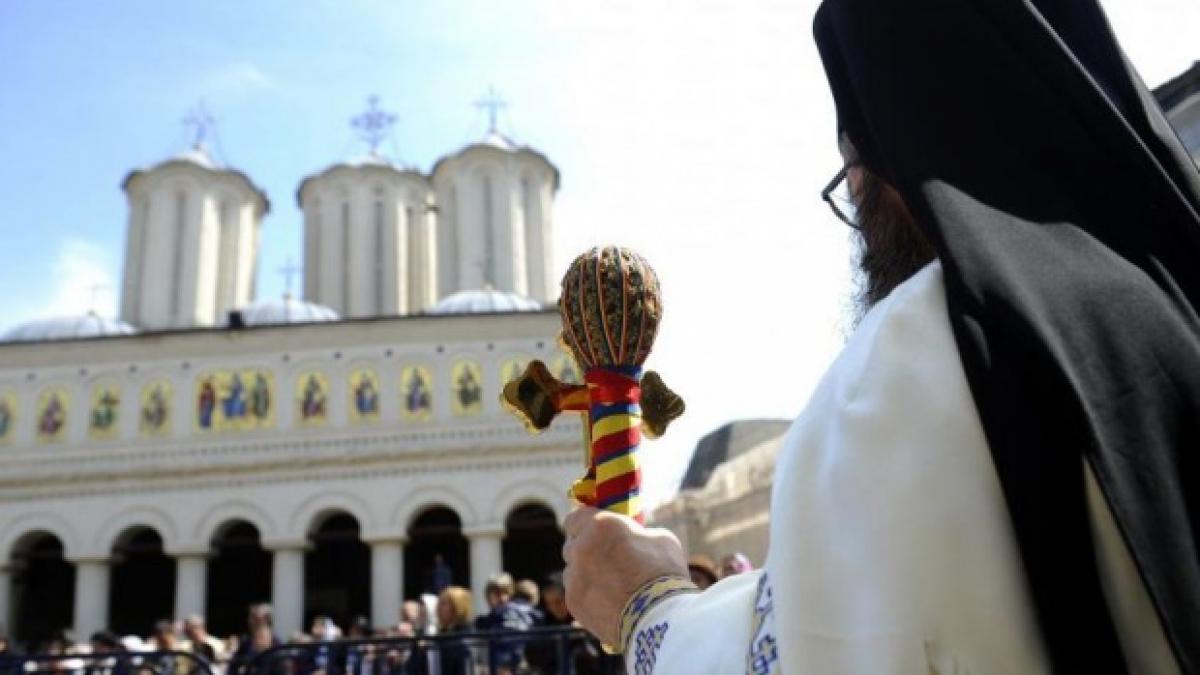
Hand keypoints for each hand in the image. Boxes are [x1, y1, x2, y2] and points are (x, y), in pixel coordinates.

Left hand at [562, 506, 688, 644]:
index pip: (575, 518)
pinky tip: (608, 603)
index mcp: (600, 525)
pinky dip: (588, 596)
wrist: (659, 616)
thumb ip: (638, 534)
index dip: (583, 524)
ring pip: (572, 571)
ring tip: (609, 586)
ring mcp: (574, 576)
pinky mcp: (574, 602)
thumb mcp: (659, 538)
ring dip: (585, 574)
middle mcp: (581, 547)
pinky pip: (576, 593)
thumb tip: (635, 537)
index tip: (592, 530)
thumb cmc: (663, 571)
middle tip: (603, 557)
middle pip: (572, 544)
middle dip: (584, 549)